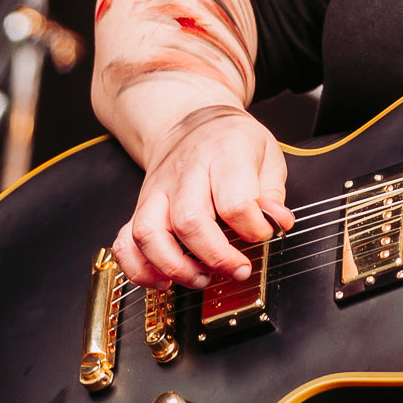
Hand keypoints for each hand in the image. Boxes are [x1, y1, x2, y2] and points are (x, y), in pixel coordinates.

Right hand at [111, 105, 294, 287]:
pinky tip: (163, 280)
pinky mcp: (141, 207)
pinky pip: (125, 242)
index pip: (235, 201)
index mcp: (224, 155)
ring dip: (174, 266)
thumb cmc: (232, 143)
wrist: (192, 122)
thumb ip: (273, 192)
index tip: (263, 234)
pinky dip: (138, 268)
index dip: (253, 228)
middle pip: (189, 221)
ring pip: (149, 233)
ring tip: (201, 278)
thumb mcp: (267, 154)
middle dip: (215, 256)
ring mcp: (157, 191)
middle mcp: (186, 173)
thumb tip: (277, 222)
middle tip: (238, 269)